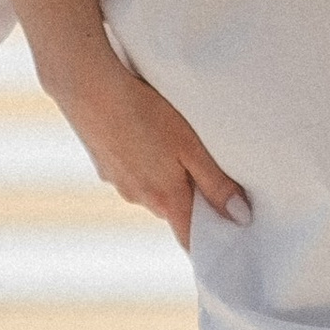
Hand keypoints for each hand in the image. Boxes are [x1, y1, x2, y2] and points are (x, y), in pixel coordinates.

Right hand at [42, 33, 247, 250]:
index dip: (207, 241)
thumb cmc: (146, 113)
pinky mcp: (103, 168)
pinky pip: (131, 173)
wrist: (89, 88)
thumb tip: (240, 218)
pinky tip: (141, 132)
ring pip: (151, 189)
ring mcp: (117, 184)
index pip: (190, 239)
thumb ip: (216, 183)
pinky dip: (140, 160)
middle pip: (173, 210)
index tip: (225, 232)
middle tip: (202, 162)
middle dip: (189, 195)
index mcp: (165, 199)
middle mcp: (139, 199)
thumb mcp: (191, 146)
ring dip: (163, 174)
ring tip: (166, 139)